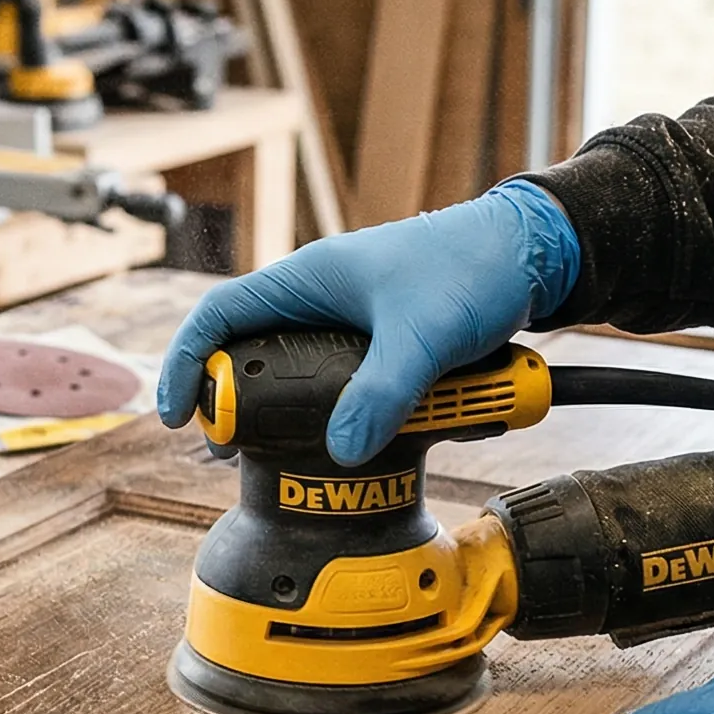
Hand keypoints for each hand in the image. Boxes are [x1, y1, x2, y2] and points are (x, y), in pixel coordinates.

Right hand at [155, 181, 582, 464]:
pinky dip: (331, 415)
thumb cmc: (473, 268)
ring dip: (282, 416)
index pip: (217, 318)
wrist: (533, 253)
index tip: (180, 415)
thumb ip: (383, 392)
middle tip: (229, 453)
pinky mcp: (376, 343)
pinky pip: (336, 383)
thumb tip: (341, 451)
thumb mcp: (424, 335)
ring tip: (276, 459)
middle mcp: (316, 299)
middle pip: (249, 354)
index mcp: (306, 279)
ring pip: (292, 373)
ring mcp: (345, 321)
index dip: (187, 365)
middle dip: (233, 405)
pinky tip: (342, 445)